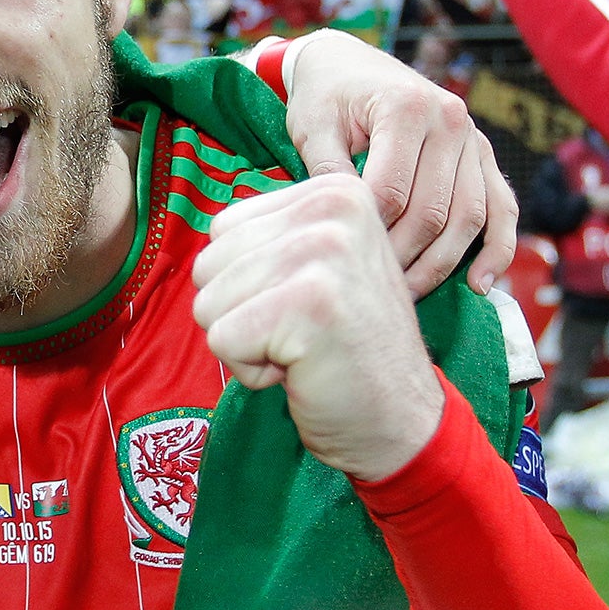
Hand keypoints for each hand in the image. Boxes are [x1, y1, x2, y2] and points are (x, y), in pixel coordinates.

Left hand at [193, 174, 445, 481]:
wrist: (400, 417)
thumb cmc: (344, 346)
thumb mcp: (317, 264)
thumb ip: (269, 236)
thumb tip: (212, 230)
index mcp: (333, 191)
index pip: (222, 229)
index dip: (244, 280)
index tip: (301, 301)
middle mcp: (332, 208)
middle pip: (208, 264)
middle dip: (239, 311)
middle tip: (301, 329)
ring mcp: (322, 253)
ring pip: (208, 302)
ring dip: (245, 340)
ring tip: (302, 346)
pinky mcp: (308, 304)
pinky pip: (222, 340)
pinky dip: (249, 369)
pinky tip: (300, 368)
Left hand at [281, 28, 515, 295]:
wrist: (347, 64)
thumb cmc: (323, 97)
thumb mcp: (311, 128)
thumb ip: (327, 173)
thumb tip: (345, 228)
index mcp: (407, 108)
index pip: (392, 192)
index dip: (369, 235)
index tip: (343, 264)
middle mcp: (451, 120)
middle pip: (434, 211)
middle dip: (404, 258)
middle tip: (371, 293)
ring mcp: (473, 138)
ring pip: (470, 216)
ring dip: (443, 264)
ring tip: (408, 298)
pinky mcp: (483, 155)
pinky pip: (502, 207)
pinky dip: (497, 248)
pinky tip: (479, 285)